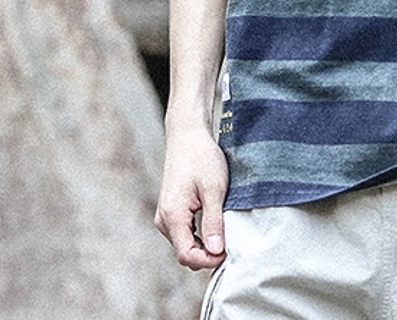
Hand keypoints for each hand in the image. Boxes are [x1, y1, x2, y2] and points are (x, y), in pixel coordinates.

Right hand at [154, 125, 229, 269]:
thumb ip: (213, 222)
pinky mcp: (171, 212)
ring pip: (185, 245)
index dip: (208, 260)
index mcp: (172, 216)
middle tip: (231, 243)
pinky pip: (185, 234)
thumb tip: (216, 251)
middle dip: (208, 255)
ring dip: (204, 246)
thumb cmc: (201, 157)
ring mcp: (166, 216)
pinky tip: (215, 227)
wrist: (187, 136)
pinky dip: (200, 237)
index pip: (187, 255)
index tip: (229, 252)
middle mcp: (164, 220)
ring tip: (226, 233)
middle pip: (185, 253)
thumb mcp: (214, 189)